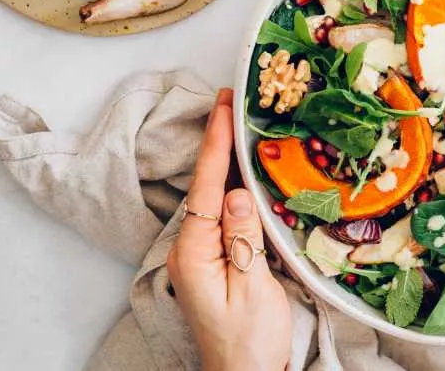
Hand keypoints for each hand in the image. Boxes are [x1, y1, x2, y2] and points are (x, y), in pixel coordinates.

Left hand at [167, 89, 290, 370]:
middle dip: (217, 142)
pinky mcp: (216, 259)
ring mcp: (202, 254)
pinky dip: (233, 186)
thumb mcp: (252, 289)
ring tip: (240, 125)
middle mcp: (192, 248)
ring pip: (214, 196)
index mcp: (196, 252)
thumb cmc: (250, 342)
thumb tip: (236, 192)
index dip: (216, 143)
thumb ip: (244, 238)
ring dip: (226, 161)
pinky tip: (244, 172)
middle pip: (206, 184)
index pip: (208, 186)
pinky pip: (223, 213)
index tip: (224, 106)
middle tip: (232, 102)